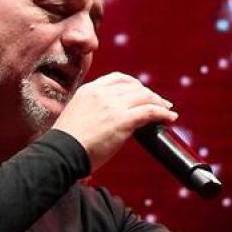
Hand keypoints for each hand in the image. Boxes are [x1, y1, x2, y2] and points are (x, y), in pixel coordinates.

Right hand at [52, 72, 177, 171]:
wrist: (61, 153)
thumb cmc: (65, 144)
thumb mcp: (76, 116)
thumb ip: (92, 111)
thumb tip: (106, 120)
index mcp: (89, 90)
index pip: (117, 78)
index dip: (134, 84)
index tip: (141, 92)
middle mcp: (102, 93)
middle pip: (134, 86)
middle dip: (149, 94)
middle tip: (159, 103)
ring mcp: (113, 105)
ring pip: (145, 97)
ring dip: (159, 103)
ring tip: (167, 110)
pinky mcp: (122, 120)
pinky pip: (150, 111)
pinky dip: (163, 113)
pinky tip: (170, 117)